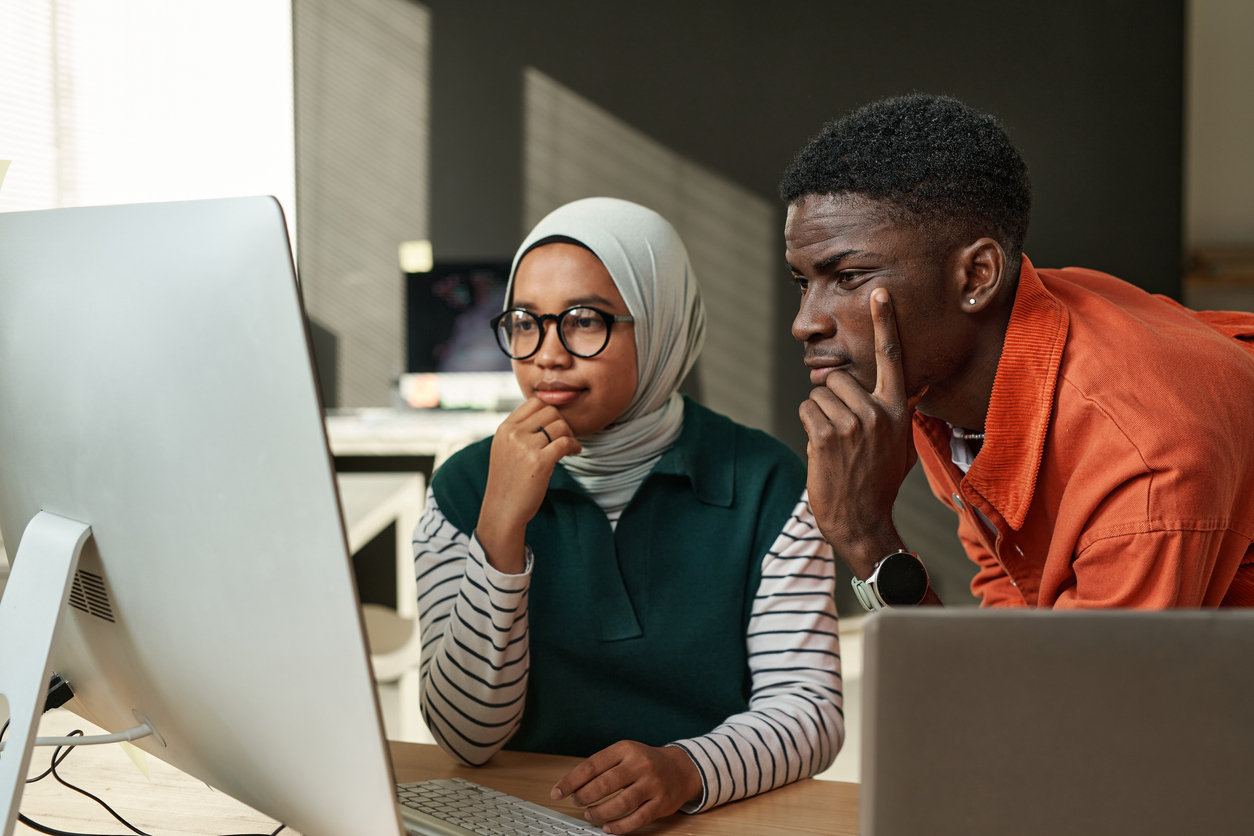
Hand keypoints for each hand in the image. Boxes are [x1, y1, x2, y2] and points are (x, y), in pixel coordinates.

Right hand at [477, 397, 580, 572]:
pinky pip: (566, 442)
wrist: (503, 510)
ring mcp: (525, 447)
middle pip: (550, 411)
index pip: (534, 402)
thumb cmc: (508, 482)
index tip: (554, 427)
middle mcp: (513, 434)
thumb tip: (548, 414)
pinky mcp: (539, 461)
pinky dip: (575, 446)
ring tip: (569, 448)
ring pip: (560, 425)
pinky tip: (574, 453)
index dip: (550, 412)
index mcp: (504, 428)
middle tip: (564, 439)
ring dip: (570, 435)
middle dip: (562, 423)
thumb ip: (519, 431)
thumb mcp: (504, 449)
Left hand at [550, 741, 700, 833]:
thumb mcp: (625, 753)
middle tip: (577, 803)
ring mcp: (652, 784)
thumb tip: (573, 786)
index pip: (592, 765)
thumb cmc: (646, 762)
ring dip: (600, 812)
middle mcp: (640, 764)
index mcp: (626, 749)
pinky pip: (637, 819)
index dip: (571, 781)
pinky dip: (619, 826)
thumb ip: (602, 767)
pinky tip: (608, 828)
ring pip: (621, 803)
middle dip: (584, 797)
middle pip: (605, 784)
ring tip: (591, 815)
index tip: (557, 792)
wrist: (682, 768)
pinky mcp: (661, 803)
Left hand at [799, 288, 918, 577]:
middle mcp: (878, 412)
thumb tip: (911, 388)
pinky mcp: (827, 436)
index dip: (887, 322)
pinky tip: (822, 450)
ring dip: (819, 415)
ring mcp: (852, 424)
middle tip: (842, 432)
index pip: (893, 358)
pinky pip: (807, 410)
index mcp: (897, 410)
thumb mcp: (902, 445)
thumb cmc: (880, 482)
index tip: (881, 292)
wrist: (862, 520)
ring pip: (819, 394)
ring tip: (835, 444)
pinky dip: (809, 427)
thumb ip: (902, 412)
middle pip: (839, 377)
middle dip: (832, 399)